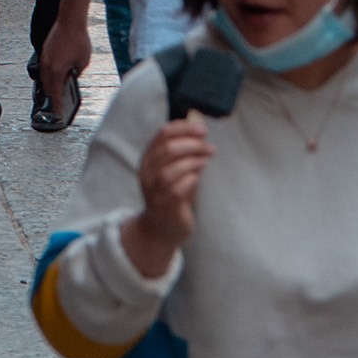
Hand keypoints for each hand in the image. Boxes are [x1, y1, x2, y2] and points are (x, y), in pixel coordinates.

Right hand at [38, 4, 92, 100]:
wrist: (70, 20)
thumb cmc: (79, 39)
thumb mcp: (83, 61)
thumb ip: (76, 73)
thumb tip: (72, 77)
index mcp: (57, 71)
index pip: (55, 94)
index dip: (57, 105)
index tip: (57, 113)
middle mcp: (47, 66)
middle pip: (47, 87)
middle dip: (53, 96)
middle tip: (59, 103)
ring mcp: (44, 58)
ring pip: (45, 77)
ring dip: (51, 84)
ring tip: (59, 89)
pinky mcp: (45, 51)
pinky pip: (45, 67)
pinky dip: (50, 74)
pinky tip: (58, 73)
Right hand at [119, 117, 213, 277]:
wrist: (162, 229)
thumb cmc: (173, 194)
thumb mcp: (177, 169)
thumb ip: (186, 153)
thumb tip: (202, 132)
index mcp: (149, 159)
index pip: (163, 134)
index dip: (184, 128)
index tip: (203, 130)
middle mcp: (147, 174)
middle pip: (167, 149)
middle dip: (192, 144)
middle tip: (209, 147)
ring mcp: (153, 192)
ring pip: (168, 170)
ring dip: (191, 161)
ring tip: (206, 160)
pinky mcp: (164, 208)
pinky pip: (176, 191)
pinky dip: (190, 180)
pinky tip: (198, 177)